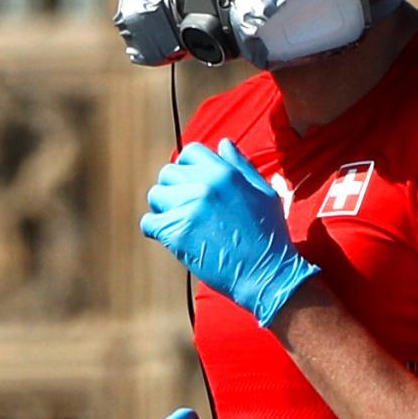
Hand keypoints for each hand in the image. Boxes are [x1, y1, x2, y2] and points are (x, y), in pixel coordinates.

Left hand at [140, 137, 318, 327]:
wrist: (266, 274)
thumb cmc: (268, 235)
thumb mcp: (264, 192)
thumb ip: (241, 166)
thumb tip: (223, 144)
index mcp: (225, 173)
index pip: (190, 152)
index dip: (188, 167)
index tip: (192, 184)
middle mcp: (205, 185)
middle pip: (168, 173)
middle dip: (174, 188)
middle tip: (185, 208)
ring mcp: (189, 209)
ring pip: (155, 195)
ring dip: (163, 208)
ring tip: (178, 221)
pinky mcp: (178, 233)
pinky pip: (148, 223)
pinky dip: (154, 230)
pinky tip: (169, 237)